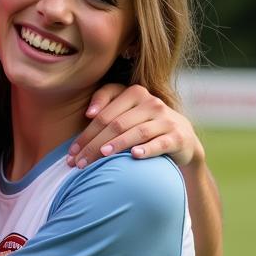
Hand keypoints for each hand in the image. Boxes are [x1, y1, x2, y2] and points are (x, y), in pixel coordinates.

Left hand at [69, 84, 204, 167]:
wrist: (182, 137)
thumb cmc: (144, 123)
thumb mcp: (126, 110)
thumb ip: (106, 104)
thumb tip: (88, 113)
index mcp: (134, 93)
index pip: (104, 113)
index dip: (86, 132)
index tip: (72, 151)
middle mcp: (151, 103)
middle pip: (117, 124)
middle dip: (95, 144)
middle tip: (79, 163)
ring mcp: (165, 119)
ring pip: (137, 131)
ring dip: (118, 144)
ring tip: (102, 155)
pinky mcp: (177, 137)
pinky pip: (160, 143)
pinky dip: (147, 149)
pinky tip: (134, 155)